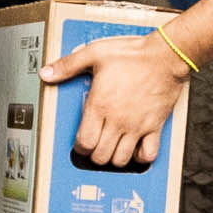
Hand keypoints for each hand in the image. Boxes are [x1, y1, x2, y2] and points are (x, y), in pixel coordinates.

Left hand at [43, 31, 188, 169]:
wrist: (165, 56)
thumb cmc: (133, 55)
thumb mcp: (94, 53)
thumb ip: (68, 65)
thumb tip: (48, 73)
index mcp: (100, 105)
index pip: (84, 142)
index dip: (80, 147)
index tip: (81, 143)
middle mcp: (118, 120)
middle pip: (101, 155)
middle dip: (94, 154)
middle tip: (95, 146)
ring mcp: (137, 126)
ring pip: (122, 159)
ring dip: (114, 157)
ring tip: (112, 148)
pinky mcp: (154, 126)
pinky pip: (148, 154)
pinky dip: (140, 157)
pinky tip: (136, 149)